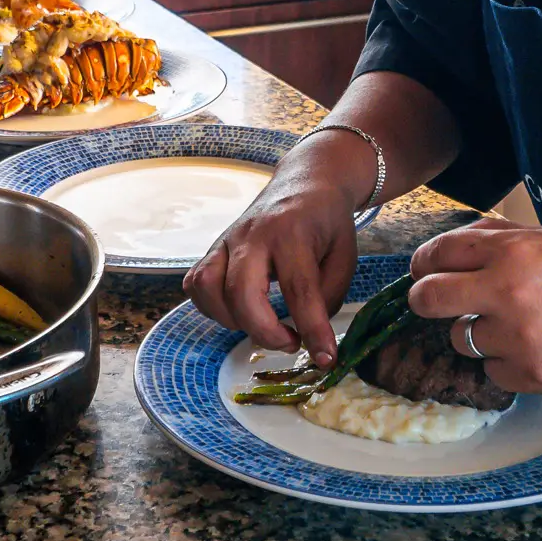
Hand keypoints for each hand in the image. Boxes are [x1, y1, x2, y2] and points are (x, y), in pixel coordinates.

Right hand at [183, 131, 371, 366]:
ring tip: (263, 326)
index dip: (312, 330)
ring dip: (233, 320)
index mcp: (293, 232)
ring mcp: (227, 238)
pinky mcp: (213, 247)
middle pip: (242, 292)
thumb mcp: (345, 256)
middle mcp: (253, 234)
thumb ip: (329, 296)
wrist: (306, 181)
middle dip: (265, 332)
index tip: (326, 359)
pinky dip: (211, 307)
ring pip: (208, 288)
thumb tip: (309, 334)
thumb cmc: (327, 221)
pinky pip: (196, 283)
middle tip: (292, 342)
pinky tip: (238, 313)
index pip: (299, 289)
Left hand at [408, 219, 541, 395]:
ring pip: (461, 340)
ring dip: (476, 333)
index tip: (423, 270)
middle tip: (431, 301)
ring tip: (512, 325)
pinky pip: (492, 372)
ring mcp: (518, 339)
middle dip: (423, 299)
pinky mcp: (531, 375)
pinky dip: (505, 362)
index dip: (424, 262)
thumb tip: (450, 245)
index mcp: (511, 252)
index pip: (438, 253)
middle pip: (428, 299)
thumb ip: (499, 237)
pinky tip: (534, 349)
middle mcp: (507, 293)